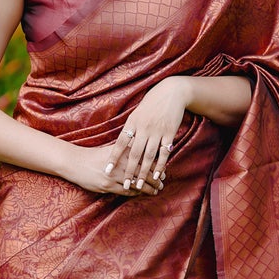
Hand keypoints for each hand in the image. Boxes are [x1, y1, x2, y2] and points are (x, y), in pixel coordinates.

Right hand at [64, 140, 166, 196]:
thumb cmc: (95, 156)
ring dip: (148, 188)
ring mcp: (114, 176)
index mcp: (123, 153)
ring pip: (136, 184)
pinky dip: (135, 193)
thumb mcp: (113, 149)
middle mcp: (120, 163)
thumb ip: (127, 150)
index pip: (145, 161)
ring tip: (156, 191)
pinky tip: (140, 193)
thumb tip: (144, 152)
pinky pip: (125, 191)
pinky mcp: (107, 186)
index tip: (164, 172)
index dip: (156, 168)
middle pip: (144, 173)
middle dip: (155, 180)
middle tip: (162, 183)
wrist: (76, 162)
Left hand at [104, 75, 189, 192]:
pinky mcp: (169, 133)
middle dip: (129, 171)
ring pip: (148, 156)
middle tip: (125, 185)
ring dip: (143, 172)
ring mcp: (157, 131)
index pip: (120, 144)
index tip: (107, 170)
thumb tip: (122, 146)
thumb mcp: (137, 114)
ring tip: (139, 185)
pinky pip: (164, 152)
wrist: (171, 93)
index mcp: (132, 123)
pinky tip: (156, 175)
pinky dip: (160, 165)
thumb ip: (130, 129)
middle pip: (134, 154)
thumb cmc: (151, 104)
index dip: (113, 158)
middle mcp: (143, 128)